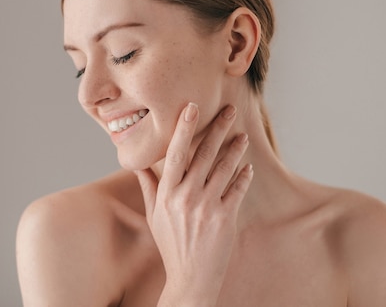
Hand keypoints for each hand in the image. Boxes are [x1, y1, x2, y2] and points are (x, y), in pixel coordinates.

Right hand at [135, 103, 253, 305]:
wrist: (190, 278)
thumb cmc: (171, 244)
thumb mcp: (154, 215)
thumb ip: (148, 185)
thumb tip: (137, 162)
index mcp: (167, 193)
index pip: (175, 153)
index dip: (184, 129)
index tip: (192, 108)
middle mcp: (185, 196)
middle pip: (203, 155)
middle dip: (218, 129)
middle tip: (230, 110)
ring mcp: (206, 207)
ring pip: (223, 169)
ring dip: (235, 149)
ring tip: (243, 135)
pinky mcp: (225, 218)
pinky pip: (237, 190)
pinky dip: (243, 176)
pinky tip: (248, 166)